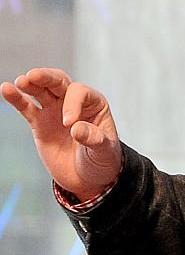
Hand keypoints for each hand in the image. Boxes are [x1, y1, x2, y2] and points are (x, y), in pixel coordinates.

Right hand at [0, 68, 122, 201]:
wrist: (88, 178)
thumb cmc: (102, 160)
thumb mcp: (105, 150)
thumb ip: (93, 138)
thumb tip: (76, 129)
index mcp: (94, 104)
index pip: (79, 92)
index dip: (72, 104)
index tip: (69, 124)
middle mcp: (74, 103)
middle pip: (59, 82)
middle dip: (47, 78)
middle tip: (34, 76)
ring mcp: (55, 111)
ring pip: (41, 91)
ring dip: (31, 84)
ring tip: (21, 81)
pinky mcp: (40, 123)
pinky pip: (27, 108)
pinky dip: (17, 99)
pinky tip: (7, 89)